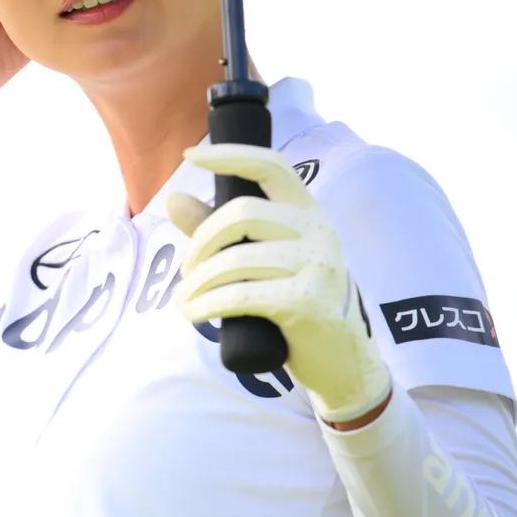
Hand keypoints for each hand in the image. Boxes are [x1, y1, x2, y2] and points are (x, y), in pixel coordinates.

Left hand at [165, 144, 391, 424]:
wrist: (341, 362)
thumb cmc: (295, 303)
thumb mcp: (262, 260)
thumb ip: (219, 230)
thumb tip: (174, 198)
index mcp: (309, 212)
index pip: (271, 165)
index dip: (230, 154)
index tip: (190, 155)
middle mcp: (318, 230)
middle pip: (240, 214)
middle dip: (199, 243)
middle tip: (185, 272)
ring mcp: (318, 264)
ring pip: (234, 260)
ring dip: (197, 282)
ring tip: (185, 300)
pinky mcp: (308, 300)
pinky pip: (240, 294)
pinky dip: (207, 304)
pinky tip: (193, 312)